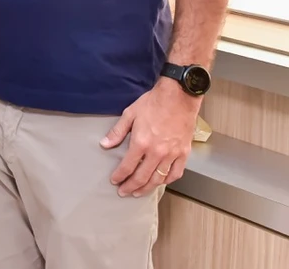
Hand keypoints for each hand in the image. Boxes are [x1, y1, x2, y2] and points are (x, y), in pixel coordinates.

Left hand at [100, 78, 199, 197]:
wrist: (178, 97)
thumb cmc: (154, 103)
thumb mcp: (130, 114)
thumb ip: (117, 132)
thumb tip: (105, 144)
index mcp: (141, 142)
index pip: (128, 166)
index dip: (120, 176)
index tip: (115, 181)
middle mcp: (156, 152)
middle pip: (142, 177)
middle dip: (131, 187)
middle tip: (124, 192)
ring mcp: (172, 154)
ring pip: (158, 178)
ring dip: (147, 188)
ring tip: (139, 192)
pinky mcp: (183, 153)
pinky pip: (176, 173)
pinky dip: (167, 180)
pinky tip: (161, 182)